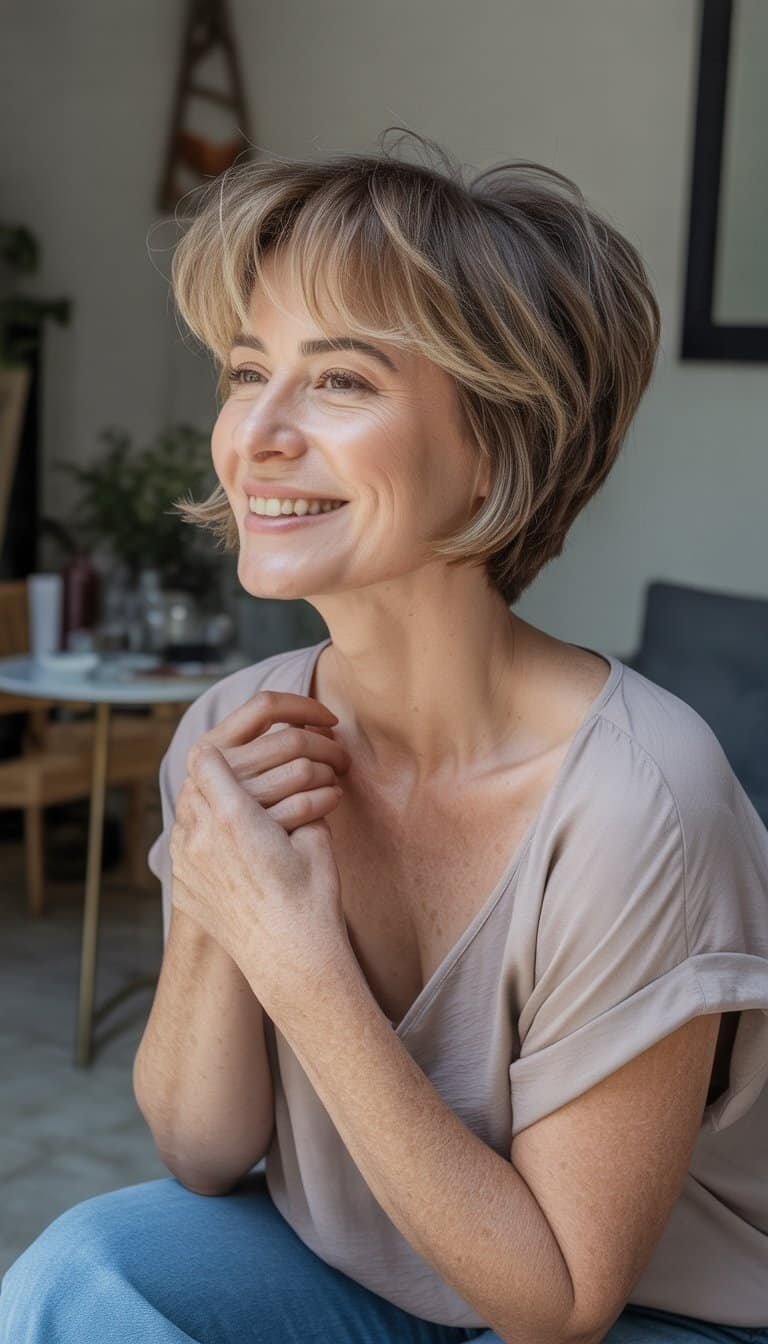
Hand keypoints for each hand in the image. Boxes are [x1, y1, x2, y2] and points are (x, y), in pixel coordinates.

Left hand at [169, 691, 352, 1016]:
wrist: (292, 964)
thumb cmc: (313, 902)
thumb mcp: (317, 839)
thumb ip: (301, 799)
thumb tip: (300, 781)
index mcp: (236, 818)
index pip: (208, 757)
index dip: (228, 748)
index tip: (249, 749)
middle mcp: (201, 838)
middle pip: (193, 781)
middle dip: (220, 773)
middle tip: (246, 775)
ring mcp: (187, 865)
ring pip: (185, 811)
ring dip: (209, 802)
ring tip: (237, 805)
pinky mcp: (185, 887)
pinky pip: (184, 845)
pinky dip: (204, 834)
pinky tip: (229, 844)